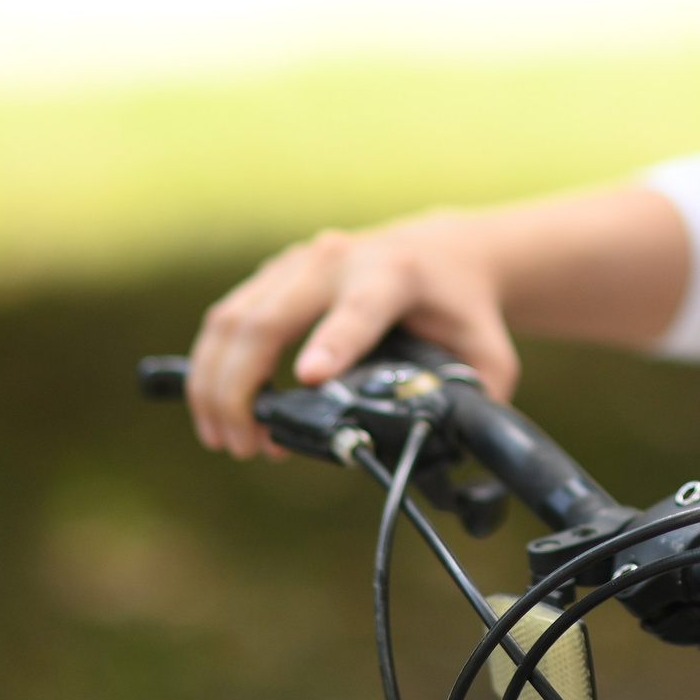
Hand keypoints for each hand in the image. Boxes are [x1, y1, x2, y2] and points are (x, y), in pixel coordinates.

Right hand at [186, 215, 520, 459]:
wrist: (443, 252)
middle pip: (269, 319)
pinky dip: (214, 367)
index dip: (332, 344)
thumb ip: (471, 401)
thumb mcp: (485, 353)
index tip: (308, 379)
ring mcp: (299, 261)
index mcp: (395, 274)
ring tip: (227, 440)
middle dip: (241, 388)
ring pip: (233, 318)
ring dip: (216, 384)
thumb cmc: (461, 310)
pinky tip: (221, 411)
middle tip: (242, 447)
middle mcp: (338, 259)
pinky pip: (228, 317)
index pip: (359, 311)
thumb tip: (441, 448)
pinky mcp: (275, 272)